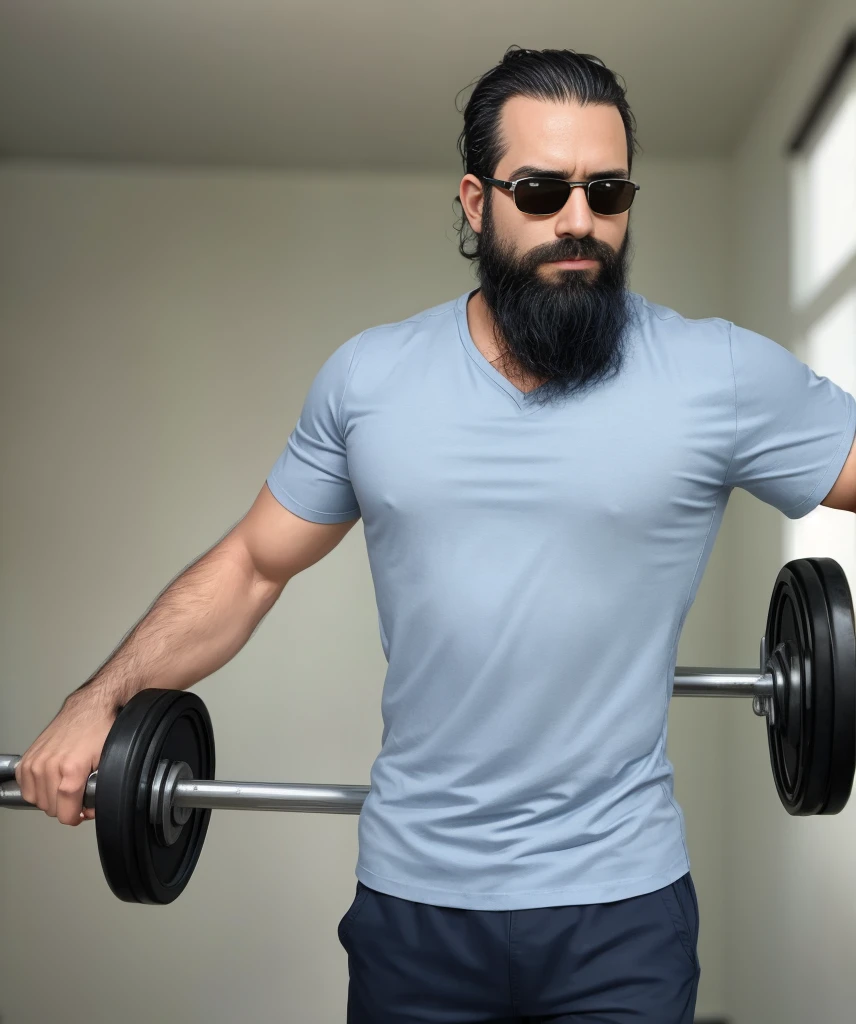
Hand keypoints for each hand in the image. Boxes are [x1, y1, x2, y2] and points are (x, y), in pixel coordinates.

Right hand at [15, 694, 116, 824]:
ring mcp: (36, 762)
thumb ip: (98, 789)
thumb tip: (90, 809)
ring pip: (37, 801)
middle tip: (77, 795)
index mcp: (71, 769)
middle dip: (66, 807)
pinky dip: (36, 789)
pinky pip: (26, 788)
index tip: (81, 814)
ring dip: (51, 799)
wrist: (88, 708)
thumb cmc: (100, 730)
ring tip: (65, 787)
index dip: (75, 817)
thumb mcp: (108, 761)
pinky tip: (50, 781)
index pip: (65, 812)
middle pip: (52, 809)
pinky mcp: (27, 758)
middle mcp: (49, 766)